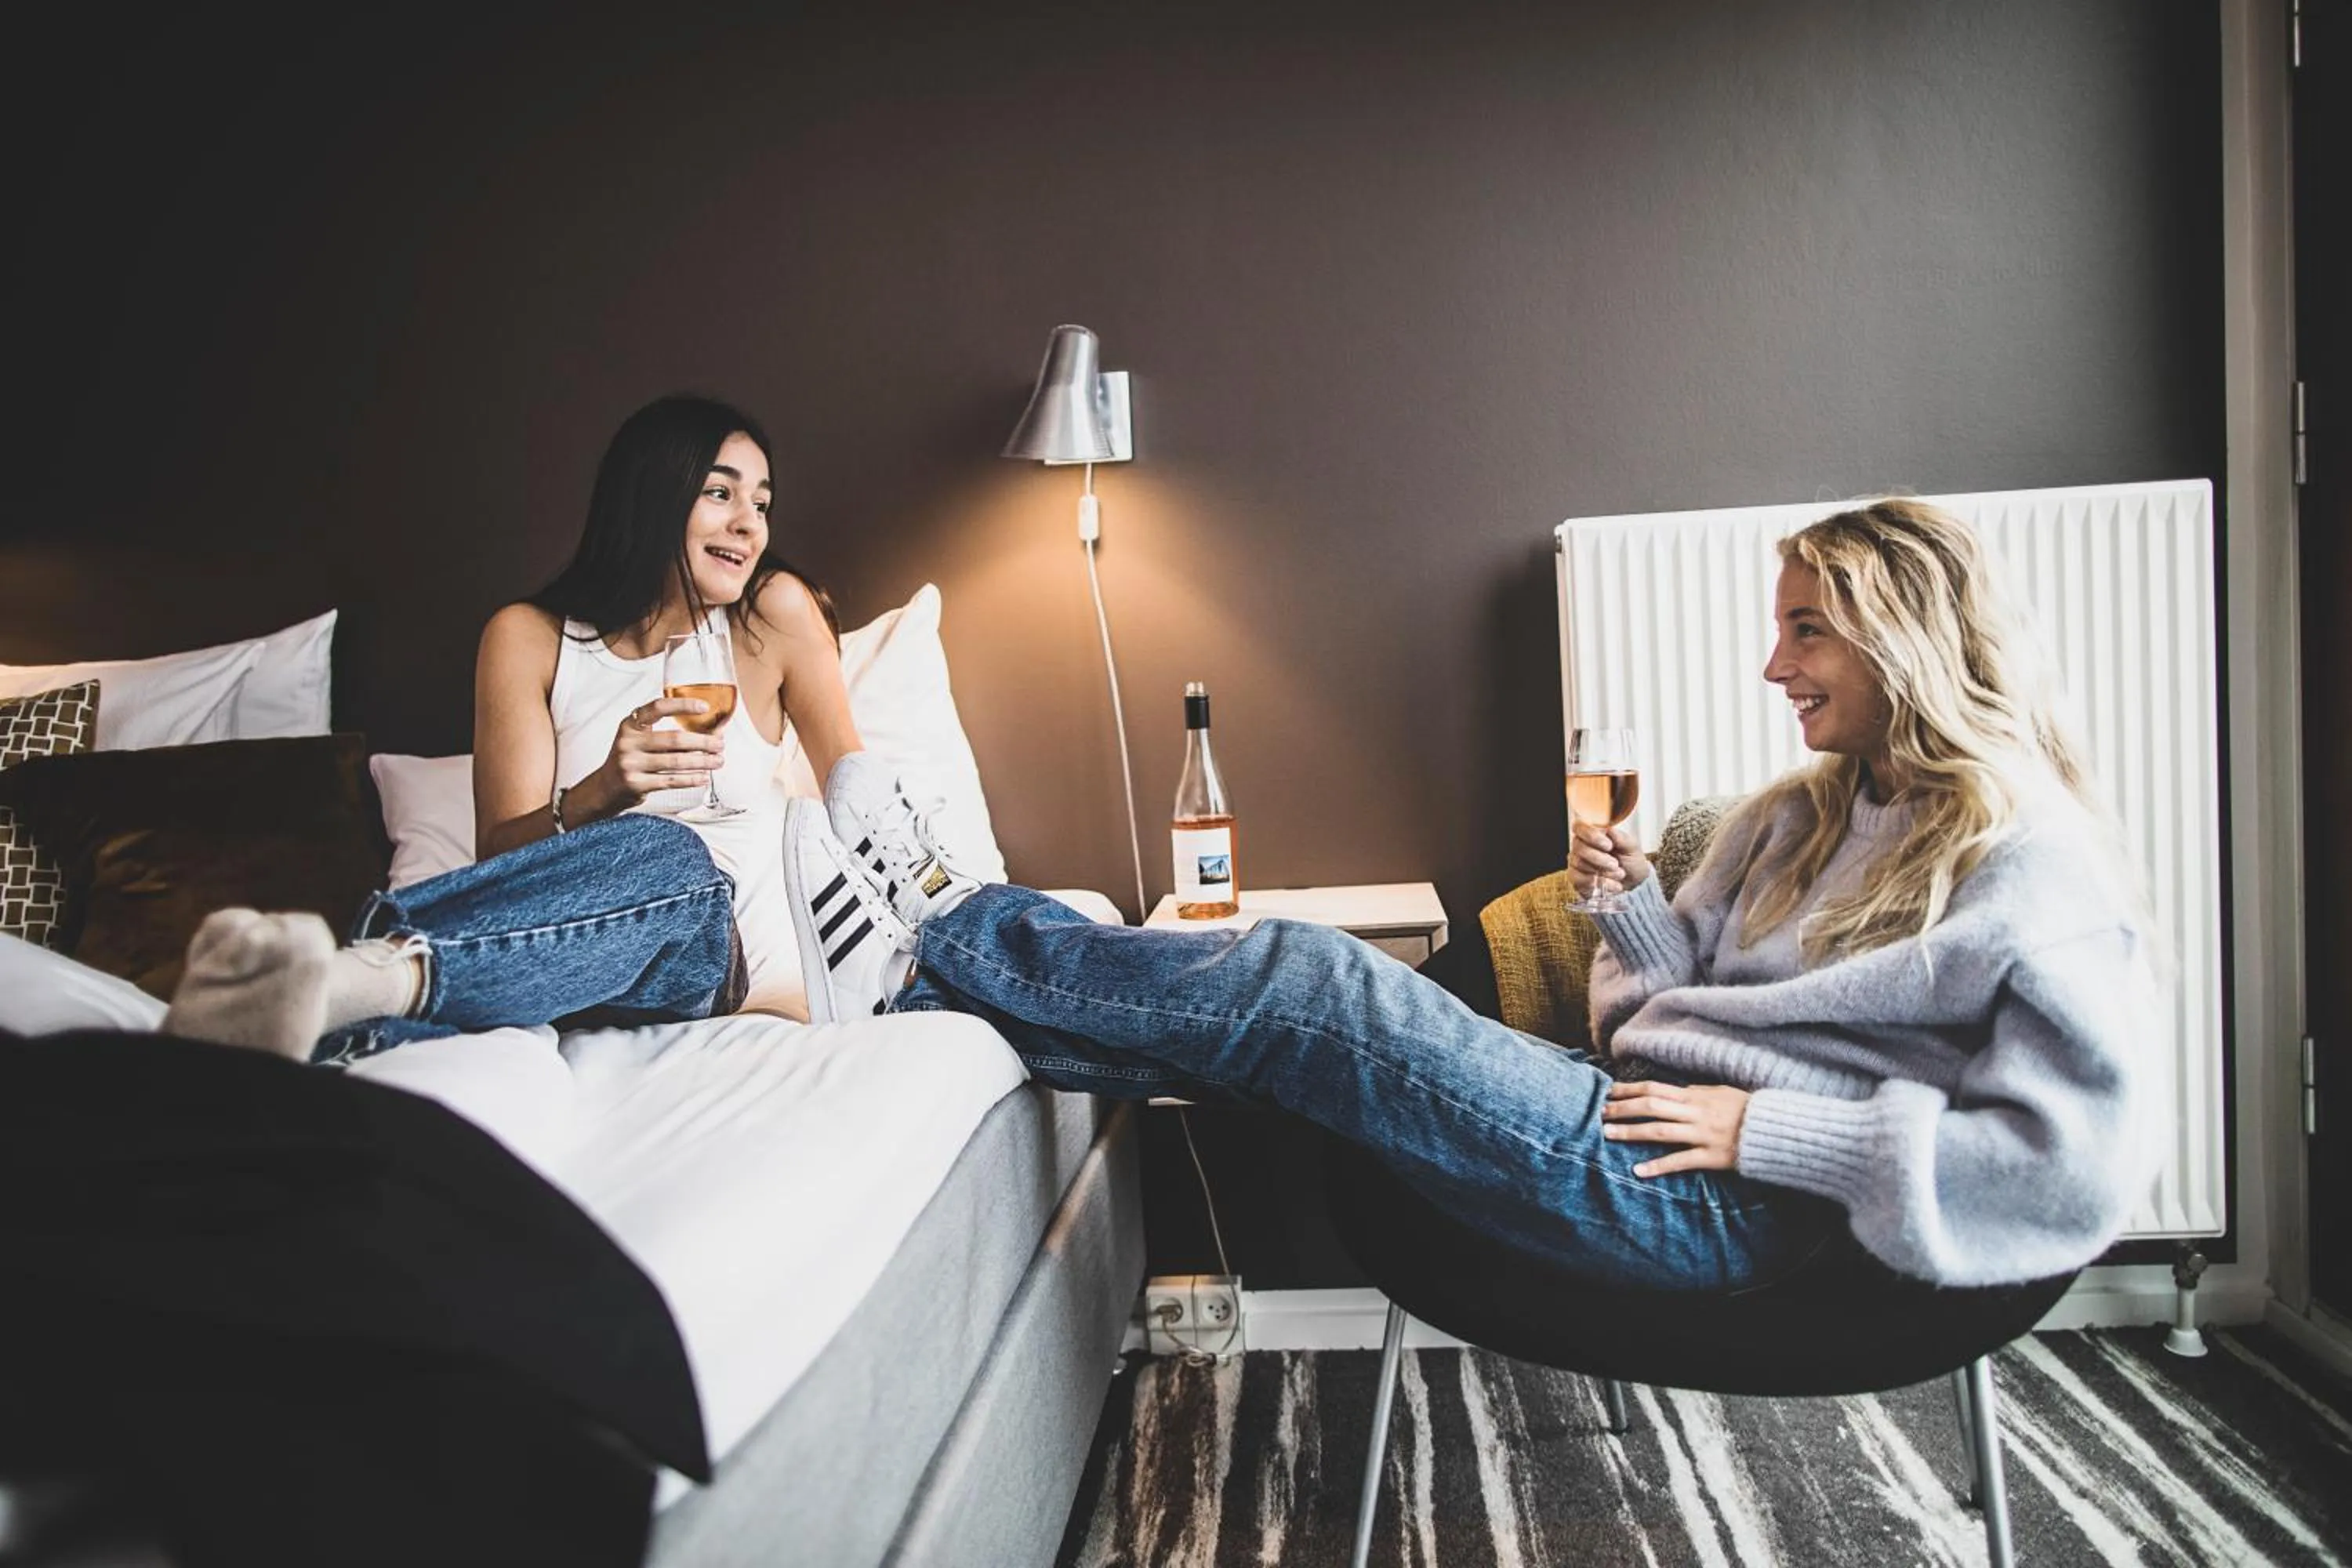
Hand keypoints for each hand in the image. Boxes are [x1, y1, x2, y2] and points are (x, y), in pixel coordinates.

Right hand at [601, 697, 725, 801]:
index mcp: (630, 725)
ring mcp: (630, 764)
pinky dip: (691, 779)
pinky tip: (704, 777)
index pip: (658, 708)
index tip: (705, 707)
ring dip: (702, 761)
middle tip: (720, 744)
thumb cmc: (631, 759)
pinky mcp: (636, 784)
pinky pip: (671, 780)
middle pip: (674, 739)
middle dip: (703, 742)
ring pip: (676, 761)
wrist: (606, 788)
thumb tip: (709, 732)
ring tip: (718, 761)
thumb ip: (665, 733)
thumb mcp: (638, 739)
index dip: (682, 705)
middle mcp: (628, 742)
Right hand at [1570, 823, 1652, 900]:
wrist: (1634, 882)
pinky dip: (1598, 882)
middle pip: (1579, 847)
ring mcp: (1577, 863)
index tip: (1608, 845)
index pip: (1580, 827)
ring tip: (1619, 874)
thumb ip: (1621, 838)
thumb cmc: (1631, 861)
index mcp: (1593, 834)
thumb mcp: (1632, 848)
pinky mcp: (1577, 879)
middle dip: (1598, 857)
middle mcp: (1581, 847)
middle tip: (1615, 864)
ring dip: (1602, 871)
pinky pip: (1579, 879)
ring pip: (1579, 863)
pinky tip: (1611, 884)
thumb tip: (1610, 829)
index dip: (1591, 835)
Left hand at [1600, 1080, 1749, 1176]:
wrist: (1773, 1130)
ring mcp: (1701, 1135)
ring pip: (1660, 1132)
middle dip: (1624, 1109)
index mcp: (1695, 1096)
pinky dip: (1658, 1166)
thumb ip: (1697, 1092)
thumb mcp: (1721, 1092)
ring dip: (1632, 1133)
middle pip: (1651, 1108)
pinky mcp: (1710, 1157)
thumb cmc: (1747, 1109)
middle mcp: (1695, 1113)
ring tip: (1609, 1135)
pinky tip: (1638, 1171)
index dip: (1630, 1090)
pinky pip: (1680, 1161)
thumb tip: (1677, 1091)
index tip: (1610, 1092)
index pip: (1655, 1089)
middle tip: (1601, 1113)